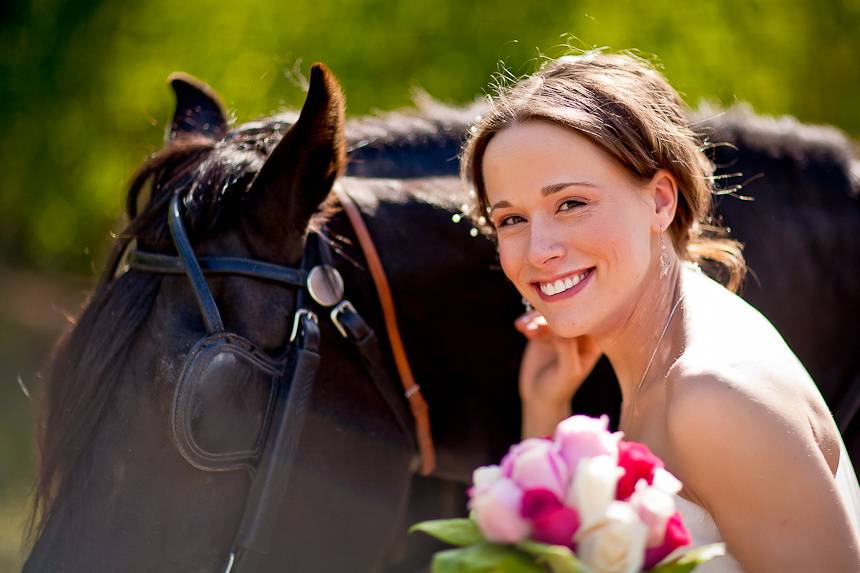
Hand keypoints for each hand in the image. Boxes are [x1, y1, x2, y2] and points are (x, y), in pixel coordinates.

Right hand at [515, 310, 601, 435]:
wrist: (539, 397)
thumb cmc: (559, 387)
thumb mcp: (568, 371)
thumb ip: (567, 349)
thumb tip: (559, 326)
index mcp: (592, 343)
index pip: (586, 320)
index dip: (572, 315)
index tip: (556, 323)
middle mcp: (577, 334)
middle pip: (565, 313)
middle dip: (549, 316)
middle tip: (536, 327)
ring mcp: (559, 332)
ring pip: (548, 314)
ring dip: (535, 318)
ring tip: (525, 329)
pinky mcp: (542, 332)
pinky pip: (535, 319)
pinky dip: (527, 321)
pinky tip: (519, 327)